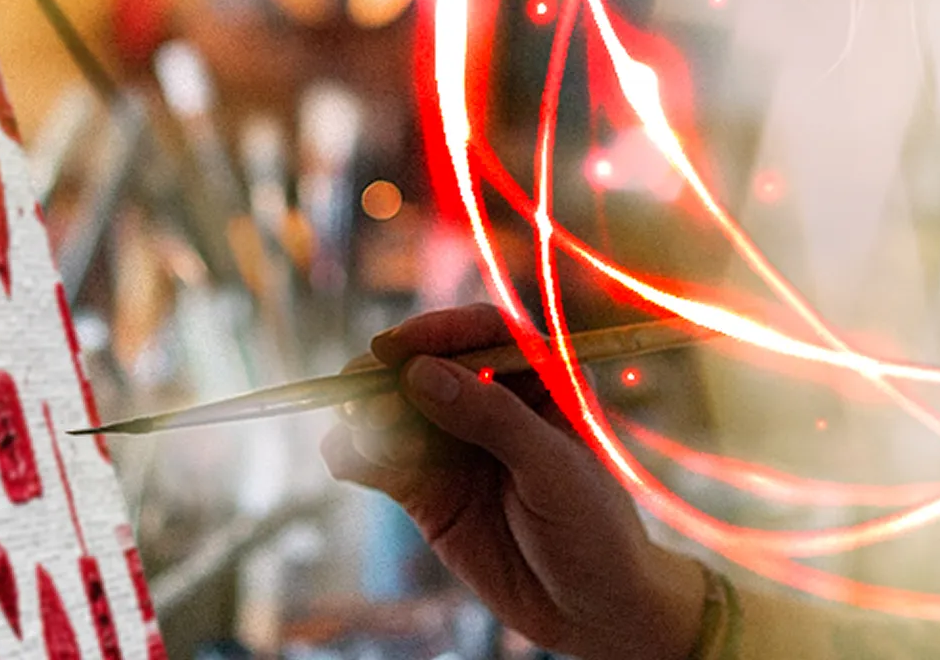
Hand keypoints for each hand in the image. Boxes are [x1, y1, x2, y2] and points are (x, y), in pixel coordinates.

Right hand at [322, 304, 706, 659]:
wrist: (591, 606)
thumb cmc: (595, 528)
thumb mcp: (554, 469)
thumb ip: (493, 419)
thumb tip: (422, 374)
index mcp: (542, 379)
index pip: (484, 333)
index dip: (439, 332)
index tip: (396, 349)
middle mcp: (493, 403)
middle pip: (429, 367)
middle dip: (389, 375)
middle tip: (355, 388)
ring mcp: (456, 445)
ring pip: (397, 413)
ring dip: (368, 416)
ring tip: (355, 432)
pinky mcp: (429, 490)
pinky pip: (383, 462)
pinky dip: (357, 455)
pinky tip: (344, 459)